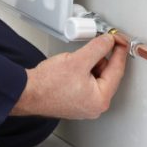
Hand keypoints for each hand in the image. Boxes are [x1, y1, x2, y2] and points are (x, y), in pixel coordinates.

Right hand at [12, 34, 127, 119]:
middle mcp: (94, 106)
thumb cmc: (48, 85)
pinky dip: (82, 72)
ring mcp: (84, 105)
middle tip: (93, 46)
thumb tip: (108, 42)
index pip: (117, 70)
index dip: (119, 51)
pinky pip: (85, 83)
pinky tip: (71, 68)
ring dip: (89, 64)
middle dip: (100, 58)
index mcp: (100, 99)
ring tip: (74, 61)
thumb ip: (98, 48)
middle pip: (106, 74)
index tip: (120, 40)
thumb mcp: (78, 60)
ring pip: (95, 77)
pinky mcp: (75, 101)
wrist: (27, 93)